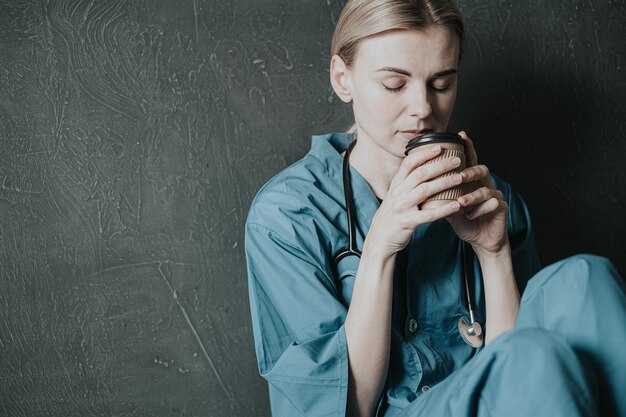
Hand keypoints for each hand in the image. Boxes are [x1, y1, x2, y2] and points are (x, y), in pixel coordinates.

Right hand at [366, 144, 461, 256]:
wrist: (380, 238)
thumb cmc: (393, 215)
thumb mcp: (396, 195)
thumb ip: (407, 182)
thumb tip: (423, 166)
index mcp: (395, 185)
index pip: (408, 163)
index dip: (424, 153)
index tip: (439, 146)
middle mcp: (397, 193)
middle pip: (420, 174)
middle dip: (440, 165)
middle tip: (457, 160)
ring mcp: (402, 208)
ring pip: (425, 191)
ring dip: (444, 182)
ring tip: (460, 178)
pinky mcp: (407, 222)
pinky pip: (429, 214)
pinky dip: (444, 209)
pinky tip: (457, 205)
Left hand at [445, 131, 509, 255]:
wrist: (480, 240)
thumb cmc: (464, 221)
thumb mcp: (448, 206)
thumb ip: (438, 195)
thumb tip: (418, 184)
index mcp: (472, 182)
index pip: (470, 161)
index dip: (467, 147)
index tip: (460, 135)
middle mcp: (485, 185)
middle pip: (482, 170)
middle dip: (470, 172)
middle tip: (460, 176)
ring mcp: (495, 195)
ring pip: (486, 189)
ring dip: (472, 196)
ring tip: (461, 202)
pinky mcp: (501, 208)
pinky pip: (493, 204)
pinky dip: (480, 210)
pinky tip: (470, 215)